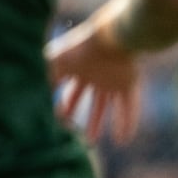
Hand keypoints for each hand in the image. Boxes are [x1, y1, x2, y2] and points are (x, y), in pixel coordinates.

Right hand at [46, 13, 140, 144]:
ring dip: (100, 122)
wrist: (110, 37)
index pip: (73, 91)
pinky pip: (129, 105)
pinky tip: (124, 138)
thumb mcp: (57, 59)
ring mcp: (114, 79)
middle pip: (92, 100)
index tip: (62, 119)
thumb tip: (48, 88)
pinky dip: (127, 122)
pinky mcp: (129, 82)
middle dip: (84, 117)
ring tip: (92, 140)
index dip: (67, 105)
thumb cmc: (82, 47)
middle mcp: (98, 75)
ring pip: (108, 104)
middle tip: (79, 135)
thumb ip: (51, 72)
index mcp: (80, 69)